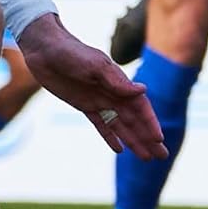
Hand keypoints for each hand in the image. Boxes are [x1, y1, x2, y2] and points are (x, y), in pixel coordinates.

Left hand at [17, 14, 165, 159]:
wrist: (45, 50)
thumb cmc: (71, 52)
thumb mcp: (94, 65)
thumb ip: (117, 81)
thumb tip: (143, 91)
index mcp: (118, 82)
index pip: (140, 106)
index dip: (150, 122)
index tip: (159, 139)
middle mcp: (112, 93)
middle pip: (134, 120)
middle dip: (148, 137)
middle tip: (162, 156)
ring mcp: (98, 100)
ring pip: (120, 126)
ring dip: (134, 141)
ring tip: (146, 158)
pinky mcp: (84, 105)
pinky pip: (101, 125)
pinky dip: (110, 137)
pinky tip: (119, 149)